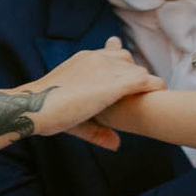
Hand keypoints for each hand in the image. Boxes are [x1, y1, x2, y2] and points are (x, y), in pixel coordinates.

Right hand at [24, 37, 162, 149]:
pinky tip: (160, 92)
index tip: (130, 74)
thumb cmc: (47, 111)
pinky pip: (143, 80)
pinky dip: (153, 86)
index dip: (123, 65)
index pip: (112, 51)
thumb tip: (117, 144)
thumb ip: (97, 126)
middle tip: (137, 94)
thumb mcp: (73, 110)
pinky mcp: (112, 85)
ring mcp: (105, 70)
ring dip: (143, 82)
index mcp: (84, 59)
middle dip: (133, 74)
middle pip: (127, 58)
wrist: (36, 107)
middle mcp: (96, 58)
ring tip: (151, 97)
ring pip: (137, 69)